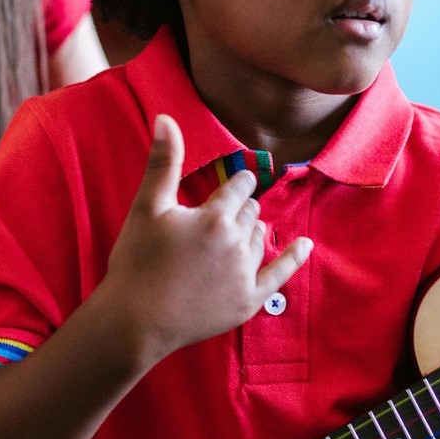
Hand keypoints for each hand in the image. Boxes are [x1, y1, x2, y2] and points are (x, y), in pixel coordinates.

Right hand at [101, 115, 312, 362]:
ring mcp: (244, 275)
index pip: (239, 188)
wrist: (133, 321)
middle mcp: (237, 243)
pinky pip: (280, 275)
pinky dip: (294, 258)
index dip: (238, 182)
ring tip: (237, 232)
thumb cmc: (136, 262)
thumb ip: (162, 162)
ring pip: (260, 238)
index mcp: (215, 217)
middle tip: (225, 212)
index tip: (239, 180)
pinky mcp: (247, 302)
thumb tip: (166, 117)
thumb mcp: (146, 207)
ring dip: (253, 230)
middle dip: (242, 208)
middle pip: (251, 213)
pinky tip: (305, 245)